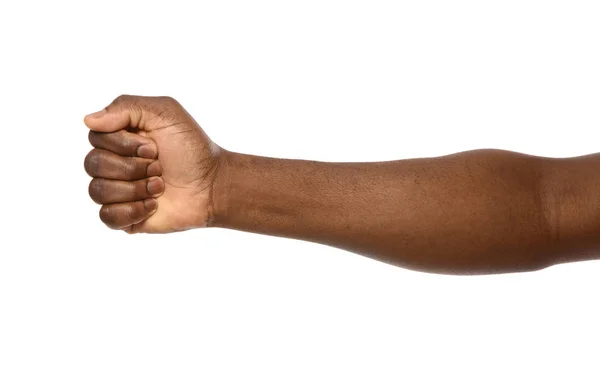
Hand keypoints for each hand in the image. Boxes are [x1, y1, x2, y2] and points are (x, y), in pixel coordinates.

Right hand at [84, 95, 221, 232]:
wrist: (213, 185)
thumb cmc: (192, 148)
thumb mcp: (164, 112)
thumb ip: (125, 106)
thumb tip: (88, 120)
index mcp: (120, 137)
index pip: (95, 137)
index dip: (124, 144)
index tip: (154, 147)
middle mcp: (114, 163)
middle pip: (93, 164)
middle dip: (132, 167)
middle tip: (159, 167)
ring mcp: (118, 191)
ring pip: (96, 191)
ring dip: (134, 188)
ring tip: (159, 186)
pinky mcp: (125, 217)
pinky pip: (106, 216)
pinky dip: (132, 211)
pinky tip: (153, 205)